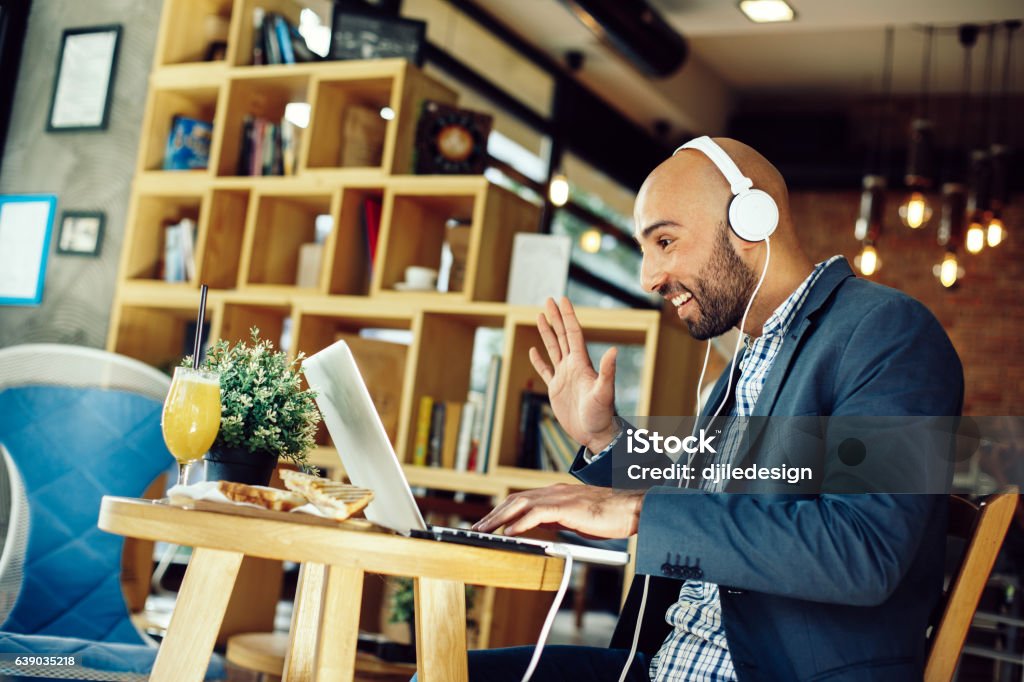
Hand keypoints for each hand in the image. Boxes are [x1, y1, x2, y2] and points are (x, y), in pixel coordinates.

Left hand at [472, 483, 644, 537]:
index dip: (501, 511)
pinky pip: (538, 513)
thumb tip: (536, 529)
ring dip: (500, 519)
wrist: (632, 510)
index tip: (487, 524)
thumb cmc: (608, 516)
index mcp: (555, 493)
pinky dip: (521, 522)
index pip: (521, 500)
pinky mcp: (567, 507)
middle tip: (477, 529)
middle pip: (515, 500)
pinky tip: (510, 532)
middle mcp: (554, 491)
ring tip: (485, 532)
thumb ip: (554, 520)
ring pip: (521, 504)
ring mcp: (560, 497)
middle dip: (493, 515)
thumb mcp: (575, 519)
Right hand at [530, 297, 618, 452]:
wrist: (595, 434)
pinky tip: (533, 351)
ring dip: (547, 333)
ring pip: (553, 349)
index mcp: (582, 363)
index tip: (562, 299)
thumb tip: (613, 349)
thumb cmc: (602, 414)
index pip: (573, 333)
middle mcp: (572, 366)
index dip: (568, 316)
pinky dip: (538, 361)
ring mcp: (564, 377)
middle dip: (556, 318)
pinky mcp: (556, 389)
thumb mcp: (604, 392)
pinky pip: (545, 371)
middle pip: (562, 336)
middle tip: (548, 300)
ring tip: (541, 316)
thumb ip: (607, 371)